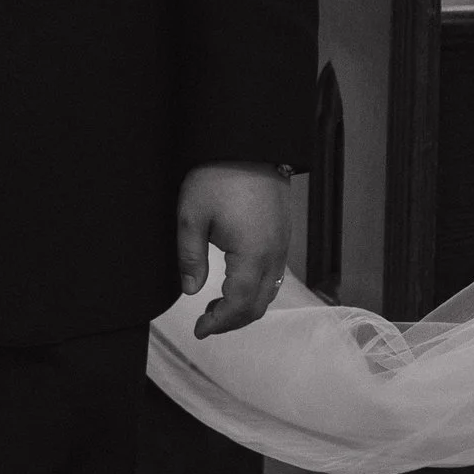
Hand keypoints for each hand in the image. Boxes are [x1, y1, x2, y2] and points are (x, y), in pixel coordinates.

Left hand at [178, 163, 289, 337]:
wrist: (249, 143)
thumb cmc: (218, 175)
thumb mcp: (191, 216)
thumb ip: (190, 257)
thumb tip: (190, 291)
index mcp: (253, 254)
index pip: (240, 305)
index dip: (220, 323)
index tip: (200, 330)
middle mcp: (274, 254)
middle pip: (259, 305)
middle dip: (233, 321)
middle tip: (206, 323)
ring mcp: (283, 244)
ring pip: (270, 292)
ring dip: (245, 306)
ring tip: (217, 306)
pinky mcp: (283, 234)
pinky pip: (274, 274)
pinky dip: (255, 289)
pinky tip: (234, 283)